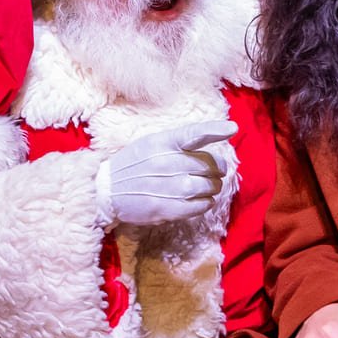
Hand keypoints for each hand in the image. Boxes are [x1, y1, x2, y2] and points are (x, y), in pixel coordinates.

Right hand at [97, 120, 237, 227]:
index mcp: (162, 143)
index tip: (232, 128)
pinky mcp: (169, 208)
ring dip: (212, 187)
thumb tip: (209, 143)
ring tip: (204, 187)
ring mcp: (169, 187)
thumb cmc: (132, 165)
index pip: (194, 134)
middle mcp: (168, 163)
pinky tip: (198, 200)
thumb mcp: (150, 144)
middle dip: (217, 169)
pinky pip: (202, 205)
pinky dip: (205, 202)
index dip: (215, 130)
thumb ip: (177, 143)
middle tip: (211, 173)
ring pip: (210, 186)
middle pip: (210, 164)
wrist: (106, 191)